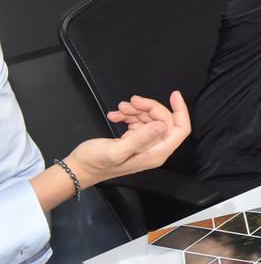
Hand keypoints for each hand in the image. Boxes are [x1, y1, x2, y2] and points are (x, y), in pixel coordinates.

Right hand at [70, 91, 189, 188]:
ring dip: (135, 110)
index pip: (181, 129)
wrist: (77, 168)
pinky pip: (138, 122)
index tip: (173, 94)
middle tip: (130, 101)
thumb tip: (162, 124)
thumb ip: (141, 138)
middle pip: (163, 120)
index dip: (180, 110)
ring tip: (119, 109)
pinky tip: (115, 116)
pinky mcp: (134, 139)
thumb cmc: (95, 163)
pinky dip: (128, 115)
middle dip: (148, 107)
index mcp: (156, 153)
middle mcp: (155, 149)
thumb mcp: (117, 150)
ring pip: (149, 119)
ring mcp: (145, 144)